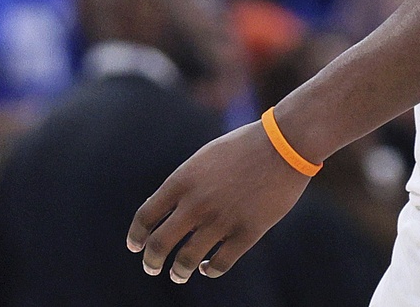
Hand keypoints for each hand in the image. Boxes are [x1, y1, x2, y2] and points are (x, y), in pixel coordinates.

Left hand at [128, 120, 309, 282]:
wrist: (284, 145)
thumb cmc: (243, 147)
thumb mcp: (204, 158)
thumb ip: (183, 184)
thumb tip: (162, 211)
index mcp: (182, 180)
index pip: (146, 216)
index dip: (137, 235)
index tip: (135, 246)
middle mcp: (196, 203)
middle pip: (160, 244)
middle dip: (151, 262)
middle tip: (151, 268)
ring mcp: (221, 220)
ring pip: (187, 260)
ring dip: (179, 271)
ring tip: (178, 274)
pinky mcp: (247, 233)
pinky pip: (220, 264)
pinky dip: (209, 270)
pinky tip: (207, 268)